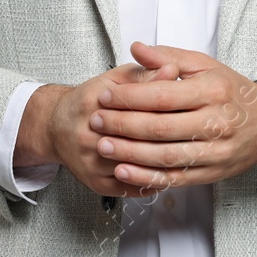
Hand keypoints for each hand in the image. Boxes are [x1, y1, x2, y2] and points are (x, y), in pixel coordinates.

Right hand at [15, 59, 179, 197]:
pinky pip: (132, 187)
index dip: (169, 108)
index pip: (138, 109)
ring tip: (190, 155)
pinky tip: (172, 171)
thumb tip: (173, 70)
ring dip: (165, 163)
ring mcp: (92, 164)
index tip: (193, 107)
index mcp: (94, 105)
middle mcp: (89, 137)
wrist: (56, 126)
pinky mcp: (97, 184)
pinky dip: (154, 180)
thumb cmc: (90, 100)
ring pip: (137, 167)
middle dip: (170, 138)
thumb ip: (145, 74)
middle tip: (199, 135)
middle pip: (138, 140)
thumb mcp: (115, 79)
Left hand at [90, 42, 256, 191]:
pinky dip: (146, 178)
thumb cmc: (232, 90)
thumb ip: (169, 57)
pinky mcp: (211, 173)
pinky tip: (124, 171)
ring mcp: (214, 151)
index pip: (163, 96)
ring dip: (129, 153)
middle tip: (96, 120)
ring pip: (165, 156)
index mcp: (212, 91)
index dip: (130, 97)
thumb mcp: (205, 65)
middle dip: (123, 125)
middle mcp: (215, 122)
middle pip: (160, 127)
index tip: (105, 96)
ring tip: (103, 145)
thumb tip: (136, 49)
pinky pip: (174, 178)